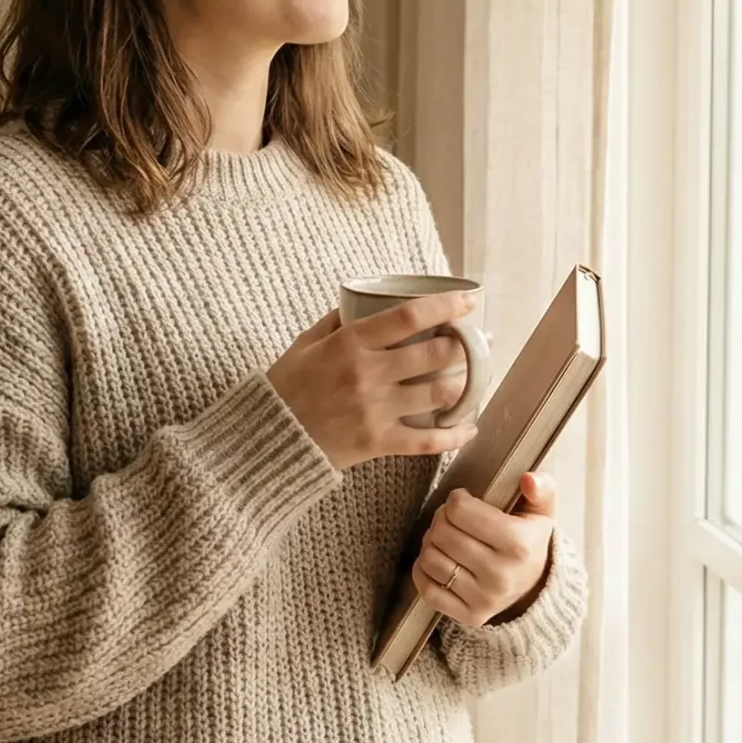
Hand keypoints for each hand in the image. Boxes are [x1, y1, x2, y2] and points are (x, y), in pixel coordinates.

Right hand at [266, 290, 482, 471]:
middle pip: (434, 355)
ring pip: (439, 395)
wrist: (266, 439)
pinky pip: (427, 440)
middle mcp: (367, 374)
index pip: (409, 317)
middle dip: (463, 347)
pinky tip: (469, 428)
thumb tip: (362, 301)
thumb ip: (335, 321)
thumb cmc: (284, 387)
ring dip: (464, 386)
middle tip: (475, 343)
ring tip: (473, 379)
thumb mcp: (304, 343)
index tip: (469, 300)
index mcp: (350, 343)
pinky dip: (454, 435)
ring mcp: (375, 410)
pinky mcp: (377, 443)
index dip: (446, 306)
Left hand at [415, 472, 556, 627]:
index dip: (456, 499)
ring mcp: (484, 599)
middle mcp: (501, 575)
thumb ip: (541, 487)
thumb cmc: (530, 539)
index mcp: (519, 545)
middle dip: (441, 518)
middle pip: (442, 533)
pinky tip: (437, 559)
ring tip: (445, 538)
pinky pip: (427, 590)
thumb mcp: (541, 510)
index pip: (460, 510)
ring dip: (431, 543)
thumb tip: (527, 478)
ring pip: (430, 559)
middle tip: (452, 518)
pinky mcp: (470, 616)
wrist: (535, 587)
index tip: (464, 501)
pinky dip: (423, 570)